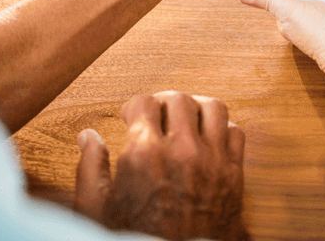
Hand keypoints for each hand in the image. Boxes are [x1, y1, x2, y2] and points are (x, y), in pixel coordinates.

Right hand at [74, 91, 249, 240]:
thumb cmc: (136, 239)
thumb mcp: (96, 211)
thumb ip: (90, 169)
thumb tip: (88, 137)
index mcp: (144, 154)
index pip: (144, 101)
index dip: (135, 105)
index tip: (132, 115)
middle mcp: (181, 150)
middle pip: (179, 98)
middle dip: (164, 102)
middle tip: (158, 115)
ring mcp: (212, 160)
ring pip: (213, 108)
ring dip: (198, 107)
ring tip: (186, 117)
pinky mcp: (233, 174)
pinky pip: (236, 133)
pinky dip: (223, 130)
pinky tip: (209, 139)